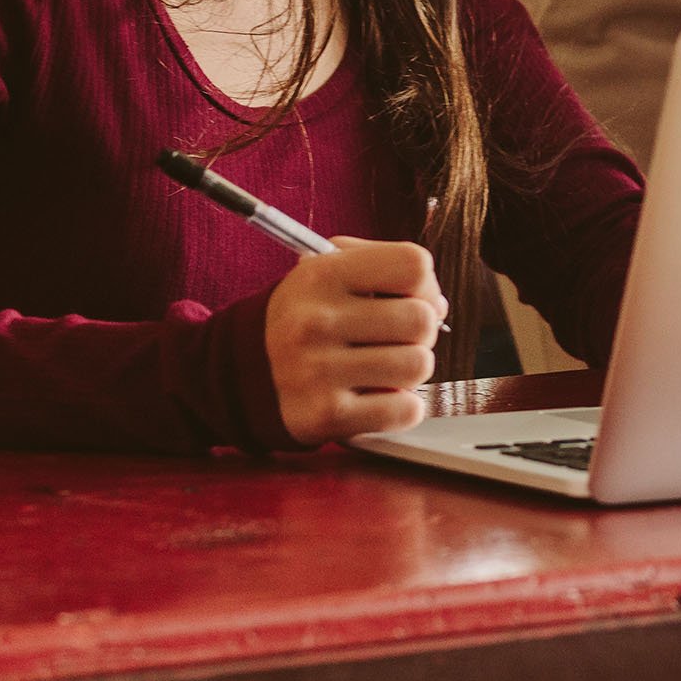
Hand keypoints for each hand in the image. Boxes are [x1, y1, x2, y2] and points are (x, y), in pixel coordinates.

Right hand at [264, 238, 447, 444]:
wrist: (242, 371)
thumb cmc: (302, 317)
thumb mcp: (325, 270)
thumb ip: (383, 268)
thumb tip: (438, 304)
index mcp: (321, 274)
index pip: (413, 265)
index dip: (423, 283)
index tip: (408, 298)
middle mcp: (317, 320)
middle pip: (421, 319)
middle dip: (419, 331)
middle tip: (394, 338)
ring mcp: (319, 371)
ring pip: (419, 365)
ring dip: (410, 370)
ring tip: (382, 366)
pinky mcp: (327, 416)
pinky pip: (405, 410)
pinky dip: (402, 406)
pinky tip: (377, 396)